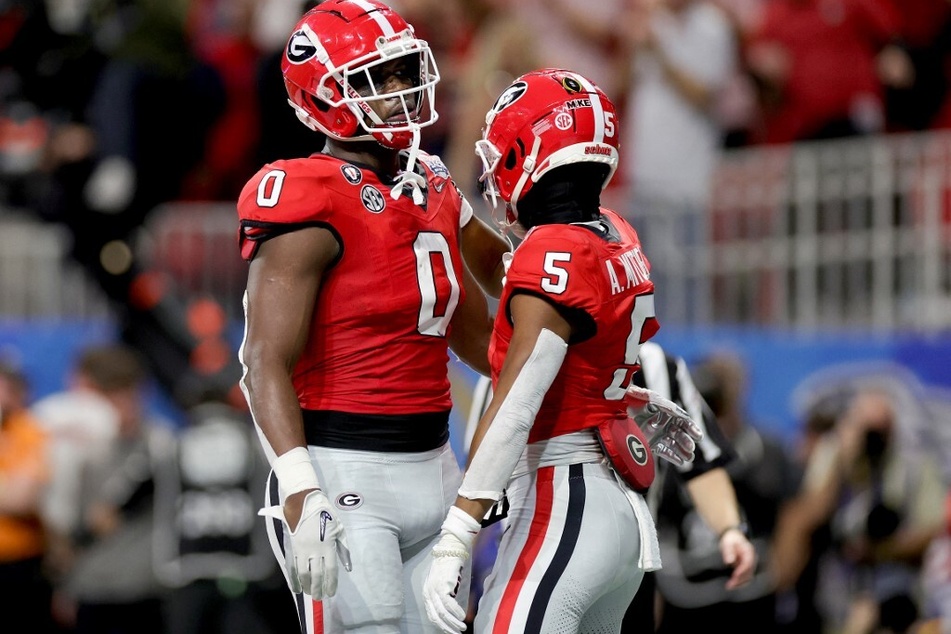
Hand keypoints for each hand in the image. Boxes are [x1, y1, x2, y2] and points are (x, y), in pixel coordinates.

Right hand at [260, 489, 351, 598]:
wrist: (304, 502)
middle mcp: (315, 549)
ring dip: (306, 585)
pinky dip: (293, 579)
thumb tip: (348, 567)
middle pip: (317, 574)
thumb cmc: (325, 514)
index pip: (331, 570)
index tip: (331, 593)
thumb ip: (343, 549)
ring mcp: (302, 549)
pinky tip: (296, 588)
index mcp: (328, 545)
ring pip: (303, 573)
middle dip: (318, 588)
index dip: (331, 584)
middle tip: (319, 598)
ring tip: (309, 593)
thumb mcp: (339, 529)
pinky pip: (292, 566)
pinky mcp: (292, 547)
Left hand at [424, 507, 480, 633]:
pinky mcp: (443, 585)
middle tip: (457, 633)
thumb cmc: (450, 564)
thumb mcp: (444, 580)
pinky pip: (449, 604)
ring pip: (442, 613)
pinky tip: (462, 617)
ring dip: (453, 622)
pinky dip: (456, 612)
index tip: (450, 630)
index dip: (441, 625)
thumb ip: (446, 593)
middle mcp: (429, 591)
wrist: (452, 548)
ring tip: (462, 627)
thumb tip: (453, 610)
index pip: (432, 614)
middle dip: (447, 627)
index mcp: (427, 591)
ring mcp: (434, 589)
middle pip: (436, 616)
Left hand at [626, 385, 702, 466]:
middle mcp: (664, 422)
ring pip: (673, 443)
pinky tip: (680, 461)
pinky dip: (672, 456)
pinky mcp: (650, 443)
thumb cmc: (633, 398)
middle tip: (690, 449)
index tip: (697, 436)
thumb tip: (677, 412)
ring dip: (681, 450)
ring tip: (689, 458)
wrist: (615, 405)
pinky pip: (663, 450)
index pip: (683, 420)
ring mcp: (657, 433)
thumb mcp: (647, 398)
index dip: (691, 428)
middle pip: (679, 433)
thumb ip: (661, 404)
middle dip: (686, 441)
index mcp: (667, 411)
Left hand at [719, 527, 756, 589]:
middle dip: (740, 580)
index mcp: (749, 552)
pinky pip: (745, 577)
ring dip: (740, 583)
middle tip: (729, 585)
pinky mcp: (746, 568)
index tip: (734, 576)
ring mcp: (750, 564)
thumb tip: (729, 561)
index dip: (742, 571)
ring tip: (729, 587)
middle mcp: (752, 559)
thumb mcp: (727, 543)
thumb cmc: (730, 540)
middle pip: (749, 572)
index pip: (747, 563)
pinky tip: (732, 585)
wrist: (733, 537)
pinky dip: (740, 582)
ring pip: (748, 577)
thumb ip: (728, 551)